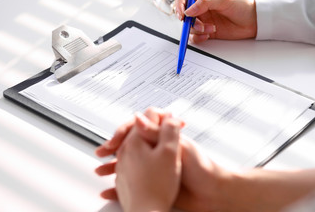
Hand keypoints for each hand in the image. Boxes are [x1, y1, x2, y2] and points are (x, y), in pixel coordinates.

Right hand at [95, 108, 234, 210]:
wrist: (213, 195)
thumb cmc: (202, 169)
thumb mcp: (180, 147)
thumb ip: (159, 134)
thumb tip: (138, 118)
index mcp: (164, 139)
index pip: (138, 129)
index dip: (124, 133)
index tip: (114, 141)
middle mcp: (158, 151)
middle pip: (130, 146)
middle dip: (114, 148)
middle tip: (103, 153)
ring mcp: (155, 168)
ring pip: (128, 165)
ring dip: (113, 167)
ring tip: (101, 171)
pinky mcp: (155, 184)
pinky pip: (132, 184)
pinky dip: (119, 187)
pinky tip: (109, 190)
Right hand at [175, 0, 256, 42]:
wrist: (253, 21)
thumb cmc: (241, 6)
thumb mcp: (223, 0)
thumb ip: (204, 3)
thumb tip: (189, 10)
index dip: (180, 6)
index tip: (183, 15)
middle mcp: (200, 7)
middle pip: (185, 15)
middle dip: (190, 22)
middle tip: (200, 25)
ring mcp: (203, 19)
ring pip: (190, 27)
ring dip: (198, 30)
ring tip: (210, 29)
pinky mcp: (206, 31)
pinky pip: (195, 36)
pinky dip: (199, 38)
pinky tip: (207, 35)